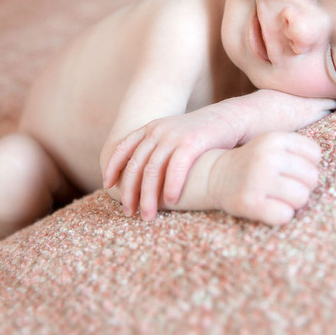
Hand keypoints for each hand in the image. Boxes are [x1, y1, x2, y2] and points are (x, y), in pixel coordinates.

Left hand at [103, 107, 243, 220]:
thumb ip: (157, 150)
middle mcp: (158, 131)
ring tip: (148, 216)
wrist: (228, 118)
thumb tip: (142, 174)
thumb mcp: (173, 137)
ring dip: (148, 197)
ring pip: (152, 171)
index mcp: (151, 128)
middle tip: (128, 212)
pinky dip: (172, 186)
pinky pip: (176, 168)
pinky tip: (172, 201)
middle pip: (135, 165)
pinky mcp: (192, 142)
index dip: (112, 166)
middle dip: (129, 192)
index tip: (107, 186)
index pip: (123, 147)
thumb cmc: (201, 135)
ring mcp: (174, 136)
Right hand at [210, 132, 320, 225]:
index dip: (306, 165)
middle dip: (302, 186)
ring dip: (292, 202)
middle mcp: (267, 156)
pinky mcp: (249, 202)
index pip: (315, 154)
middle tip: (283, 187)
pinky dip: (280, 216)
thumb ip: (297, 149)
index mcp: (274, 139)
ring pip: (302, 198)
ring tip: (276, 197)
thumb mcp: (271, 145)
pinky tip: (267, 208)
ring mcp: (257, 179)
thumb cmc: (251, 162)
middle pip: (312, 178)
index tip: (290, 170)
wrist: (212, 176)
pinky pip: (284, 216)